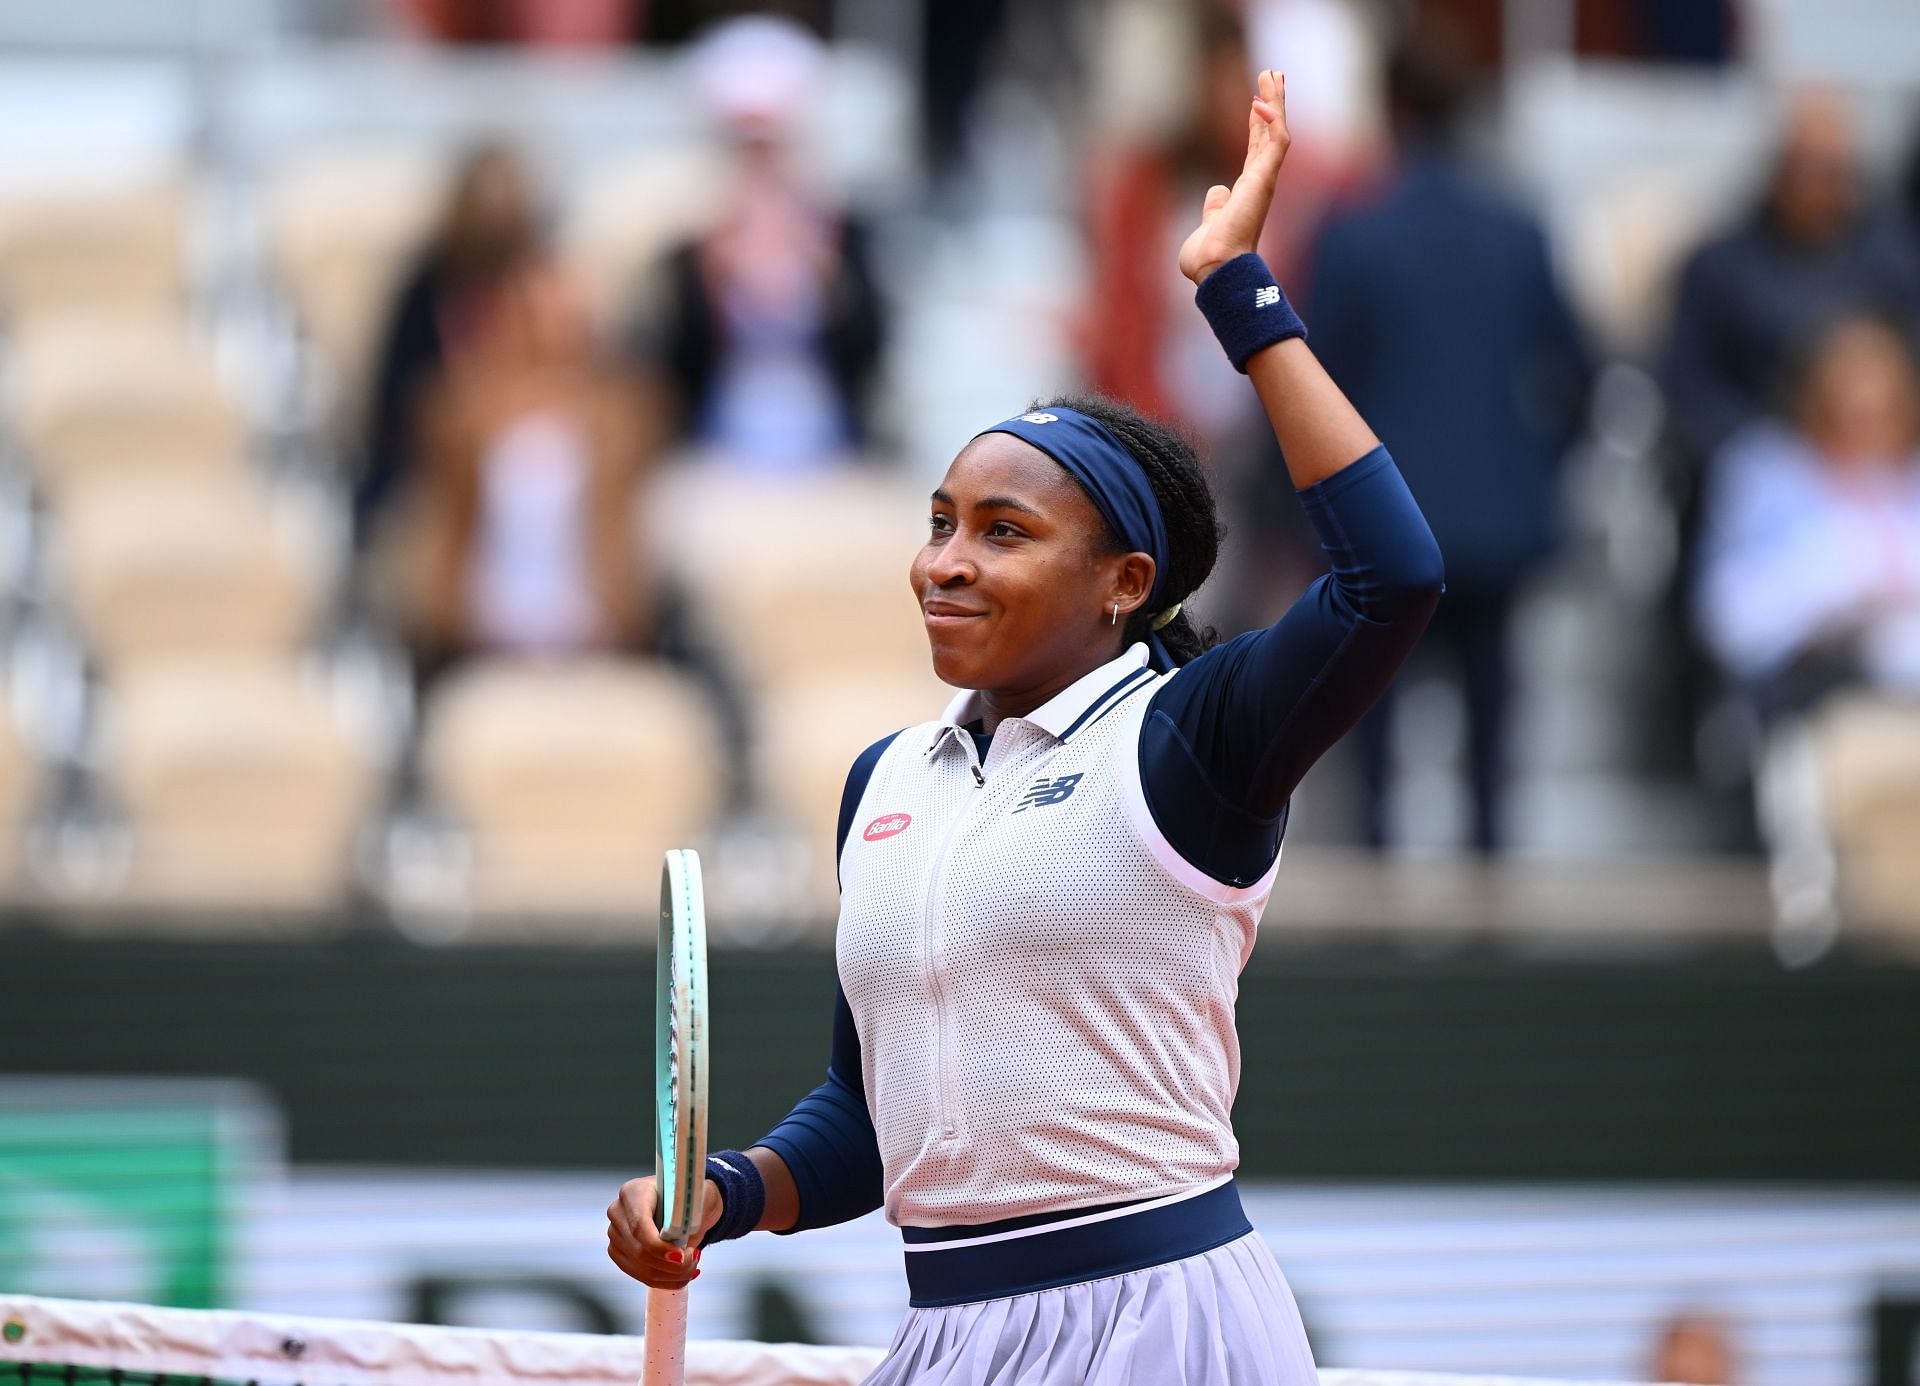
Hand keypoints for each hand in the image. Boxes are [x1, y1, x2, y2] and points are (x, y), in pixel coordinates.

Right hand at [606, 1175, 723, 1288]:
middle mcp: (618, 1212)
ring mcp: (615, 1235)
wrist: (684, 1204)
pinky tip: (682, 1275)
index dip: (659, 1247)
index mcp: (633, 1192)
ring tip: (692, 1266)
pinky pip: (641, 1276)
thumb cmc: (690, 1196)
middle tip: (693, 1260)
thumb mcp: (695, 1196)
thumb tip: (682, 1234)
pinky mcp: (619, 1253)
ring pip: (641, 1268)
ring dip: (671, 1275)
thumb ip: (689, 1212)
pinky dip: (665, 1280)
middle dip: (670, 1264)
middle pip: (639, 1251)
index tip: (681, 1256)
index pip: (639, 1226)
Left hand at [1178, 69, 1290, 285]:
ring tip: (1273, 74)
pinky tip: (1261, 100)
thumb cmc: (1208, 257)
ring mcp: (1264, 180)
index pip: (1255, 150)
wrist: (1215, 269)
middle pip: (1269, 134)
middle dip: (1271, 103)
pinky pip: (1275, 142)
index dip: (1256, 125)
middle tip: (1272, 75)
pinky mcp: (1265, 179)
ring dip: (1276, 102)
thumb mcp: (1208, 224)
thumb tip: (1217, 193)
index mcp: (1246, 192)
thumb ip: (1214, 207)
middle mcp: (1259, 183)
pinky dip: (1272, 119)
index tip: (1255, 102)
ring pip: (1277, 131)